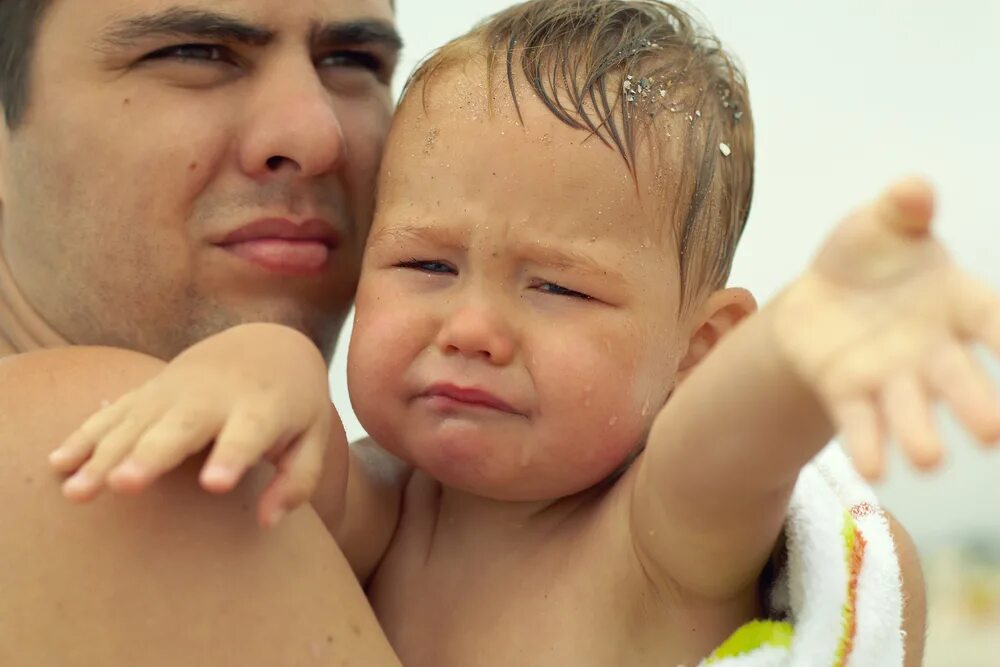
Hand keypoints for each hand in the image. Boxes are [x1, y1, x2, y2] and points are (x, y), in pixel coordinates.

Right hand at [48, 323, 340, 526]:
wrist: (265, 344)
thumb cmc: (292, 402)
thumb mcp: (312, 436)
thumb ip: (298, 479)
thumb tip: (268, 520)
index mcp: (261, 408)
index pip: (246, 435)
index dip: (230, 457)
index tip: (214, 484)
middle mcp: (213, 397)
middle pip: (179, 428)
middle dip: (150, 455)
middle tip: (124, 484)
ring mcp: (175, 392)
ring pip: (134, 424)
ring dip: (103, 456)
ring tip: (78, 492)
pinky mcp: (148, 393)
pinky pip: (111, 414)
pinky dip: (84, 437)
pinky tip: (60, 464)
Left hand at [773, 177, 999, 478]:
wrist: (822, 293)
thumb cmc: (870, 254)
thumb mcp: (882, 223)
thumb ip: (902, 208)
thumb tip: (913, 188)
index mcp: (956, 301)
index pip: (991, 320)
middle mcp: (932, 348)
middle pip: (958, 378)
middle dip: (976, 404)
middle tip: (994, 433)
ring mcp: (890, 374)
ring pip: (909, 409)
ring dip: (919, 434)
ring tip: (929, 461)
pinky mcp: (846, 390)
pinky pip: (859, 420)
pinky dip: (867, 444)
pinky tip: (873, 469)